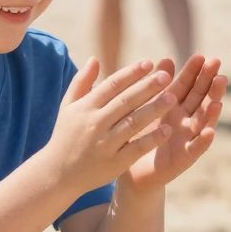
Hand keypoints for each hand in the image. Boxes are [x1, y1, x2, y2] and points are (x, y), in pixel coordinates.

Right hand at [47, 59, 173, 192]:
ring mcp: (105, 144)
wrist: (57, 173)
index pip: (112, 85)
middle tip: (166, 76)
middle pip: (125, 101)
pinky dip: (151, 139)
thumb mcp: (68, 107)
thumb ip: (81, 82)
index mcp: (85, 107)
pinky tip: (167, 130)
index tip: (149, 63)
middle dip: (147, 87)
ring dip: (153, 109)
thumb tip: (95, 58)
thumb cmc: (66, 136)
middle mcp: (95, 123)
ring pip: (133, 123)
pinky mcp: (114, 163)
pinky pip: (136, 148)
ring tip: (173, 98)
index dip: (131, 73)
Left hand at [124, 54, 225, 192]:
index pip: (187, 85)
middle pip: (201, 99)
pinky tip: (210, 131)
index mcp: (174, 106)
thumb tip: (167, 59)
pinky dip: (203, 141)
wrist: (131, 171)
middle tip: (218, 68)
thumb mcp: (147, 107)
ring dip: (213, 110)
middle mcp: (185, 120)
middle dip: (210, 84)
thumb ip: (158, 85)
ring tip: (219, 98)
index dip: (195, 72)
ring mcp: (187, 139)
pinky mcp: (183, 159)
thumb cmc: (139, 136)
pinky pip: (195, 149)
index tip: (202, 56)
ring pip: (203, 121)